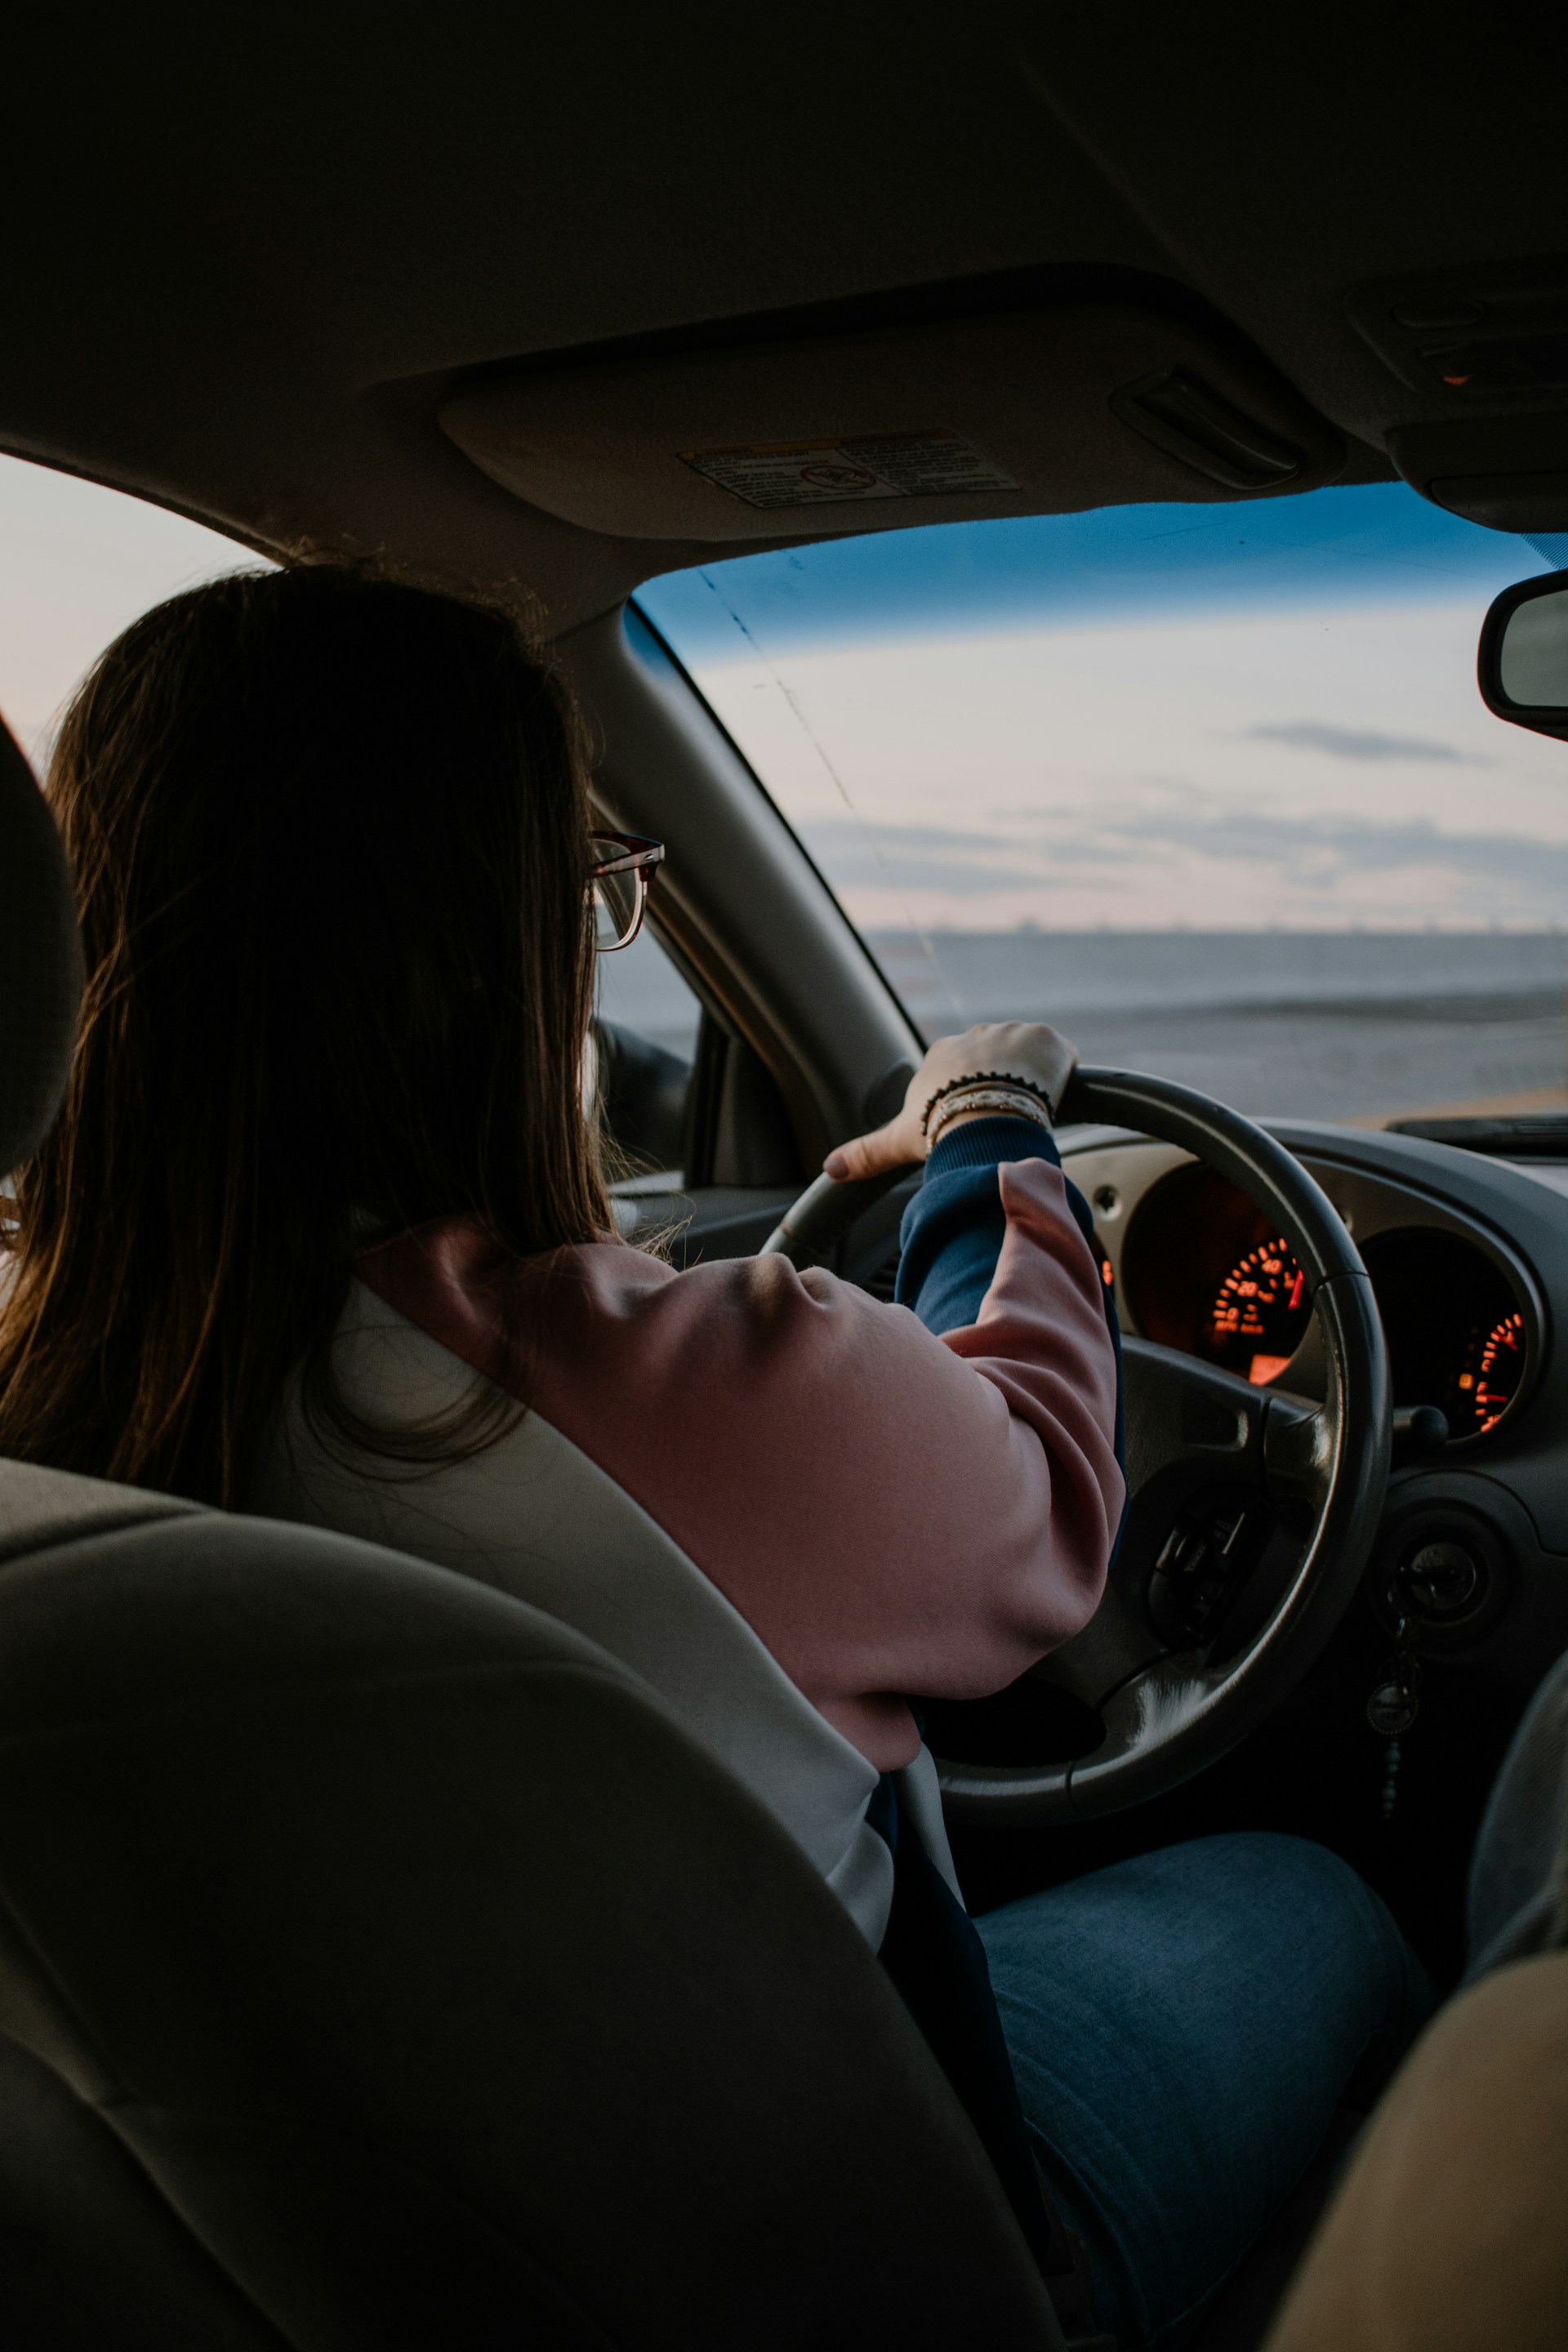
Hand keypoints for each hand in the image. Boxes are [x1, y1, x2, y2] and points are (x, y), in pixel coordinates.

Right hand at [823, 1022, 1077, 1181]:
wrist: (986, 1117)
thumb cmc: (940, 1129)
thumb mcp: (898, 1142)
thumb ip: (865, 1154)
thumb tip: (829, 1168)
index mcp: (942, 1056)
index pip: (961, 1074)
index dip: (970, 1098)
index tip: (973, 1120)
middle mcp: (975, 1036)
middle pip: (996, 1062)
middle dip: (1002, 1088)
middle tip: (1002, 1120)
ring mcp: (1012, 1033)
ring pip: (1028, 1057)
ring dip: (1031, 1081)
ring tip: (1028, 1112)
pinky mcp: (1046, 1038)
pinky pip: (1059, 1054)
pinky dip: (1061, 1074)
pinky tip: (1054, 1098)